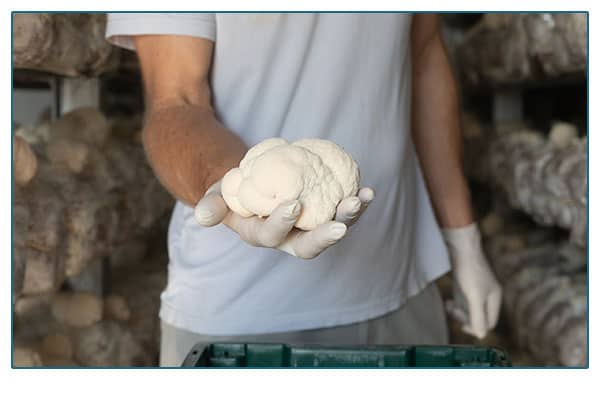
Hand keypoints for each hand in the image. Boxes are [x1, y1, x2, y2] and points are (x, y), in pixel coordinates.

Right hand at [194, 179, 373, 258]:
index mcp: (262, 235)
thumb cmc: (234, 191)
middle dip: (326, 235)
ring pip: (331, 227)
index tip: (293, 204)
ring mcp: (309, 225)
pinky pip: (341, 209)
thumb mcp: (218, 196)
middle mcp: (288, 237)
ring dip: (349, 217)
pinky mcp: (324, 210)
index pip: (272, 236)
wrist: (253, 182)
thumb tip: (202, 217)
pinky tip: (368, 191)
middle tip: (342, 224)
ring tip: (362, 199)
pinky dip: (356, 202)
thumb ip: (212, 206)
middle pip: (309, 245)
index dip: (282, 223)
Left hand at [442, 223, 502, 338]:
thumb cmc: (469, 271)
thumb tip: (481, 336)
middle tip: (453, 311)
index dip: (476, 328)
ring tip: (450, 306)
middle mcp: (488, 295)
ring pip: (470, 309)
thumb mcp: (474, 297)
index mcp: (494, 299)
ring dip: (459, 311)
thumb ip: (478, 317)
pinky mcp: (468, 283)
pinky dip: (456, 303)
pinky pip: (463, 300)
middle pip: (479, 317)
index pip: (489, 323)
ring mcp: (478, 289)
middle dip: (466, 318)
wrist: (461, 247)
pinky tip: (449, 301)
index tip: (462, 325)